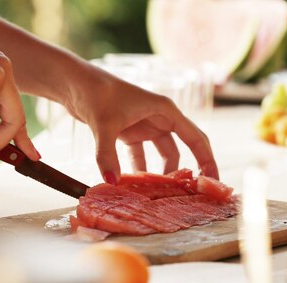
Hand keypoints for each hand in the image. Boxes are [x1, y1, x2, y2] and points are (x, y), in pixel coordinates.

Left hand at [66, 66, 217, 182]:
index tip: (212, 180)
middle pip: (180, 149)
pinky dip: (138, 170)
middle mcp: (159, 118)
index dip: (207, 159)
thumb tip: (112, 182)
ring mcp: (144, 126)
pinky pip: (140, 157)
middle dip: (184, 171)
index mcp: (165, 110)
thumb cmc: (96, 93)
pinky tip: (133, 186)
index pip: (195, 137)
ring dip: (158, 174)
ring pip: (160, 156)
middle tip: (188, 195)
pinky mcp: (128, 132)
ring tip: (158, 195)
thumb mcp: (105, 124)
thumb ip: (108, 155)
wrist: (73, 83)